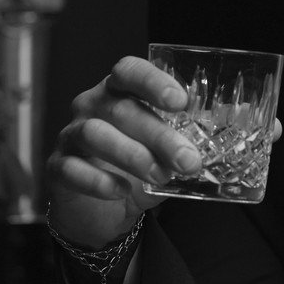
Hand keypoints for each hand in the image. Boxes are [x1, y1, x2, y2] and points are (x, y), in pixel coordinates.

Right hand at [46, 56, 199, 249]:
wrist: (99, 211)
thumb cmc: (134, 170)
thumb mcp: (163, 153)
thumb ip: (185, 141)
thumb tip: (227, 135)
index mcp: (118, 92)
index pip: (128, 71)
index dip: (152, 81)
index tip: (180, 101)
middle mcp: (91, 106)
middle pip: (120, 109)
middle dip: (158, 134)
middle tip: (188, 160)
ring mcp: (70, 135)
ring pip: (94, 134)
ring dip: (132, 155)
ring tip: (161, 176)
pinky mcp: (57, 167)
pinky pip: (71, 168)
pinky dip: (98, 180)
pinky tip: (122, 191)